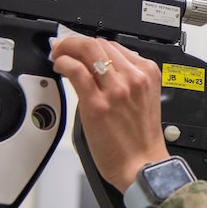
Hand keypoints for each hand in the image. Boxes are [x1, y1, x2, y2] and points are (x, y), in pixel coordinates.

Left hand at [50, 35, 169, 192]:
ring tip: (59, 55)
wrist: (142, 165)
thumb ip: (127, 80)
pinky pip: (77, 71)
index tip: (81, 48)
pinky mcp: (97, 104)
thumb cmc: (141, 139)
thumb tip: (100, 67)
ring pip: (88, 51)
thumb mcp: (142, 98)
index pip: (115, 45)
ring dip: (68, 49)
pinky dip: (64, 62)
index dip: (92, 44)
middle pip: (99, 43)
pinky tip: (60, 66)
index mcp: (146, 73)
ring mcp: (116, 90)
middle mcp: (133, 77)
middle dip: (76, 42)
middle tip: (64, 48)